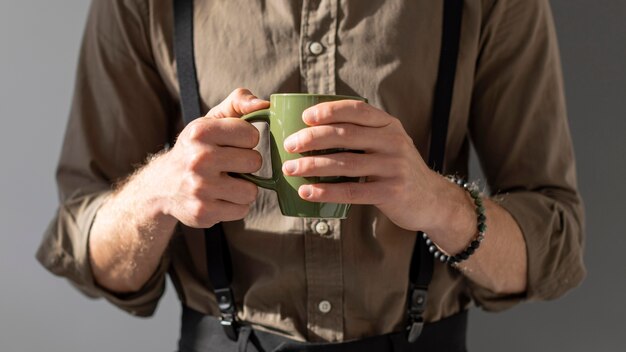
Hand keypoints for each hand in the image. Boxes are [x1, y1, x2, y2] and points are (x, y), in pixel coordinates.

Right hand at [156, 88, 268, 227]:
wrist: (163, 186)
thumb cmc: (197, 149)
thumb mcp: (211, 120)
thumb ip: (238, 102)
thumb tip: (264, 105)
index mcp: (200, 132)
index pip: (251, 135)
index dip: (247, 140)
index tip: (232, 144)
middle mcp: (198, 159)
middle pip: (254, 162)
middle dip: (246, 165)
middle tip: (229, 165)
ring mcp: (200, 188)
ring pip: (251, 190)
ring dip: (243, 188)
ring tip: (226, 183)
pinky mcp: (203, 212)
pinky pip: (242, 210)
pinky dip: (235, 206)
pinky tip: (219, 198)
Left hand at [281, 100, 450, 231]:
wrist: (431, 199)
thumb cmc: (396, 169)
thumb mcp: (387, 143)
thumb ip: (362, 134)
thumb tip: (311, 129)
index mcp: (389, 125)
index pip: (357, 110)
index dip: (329, 111)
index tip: (305, 117)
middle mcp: (393, 142)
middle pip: (346, 135)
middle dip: (312, 138)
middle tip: (289, 144)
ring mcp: (393, 167)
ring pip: (345, 163)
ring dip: (312, 165)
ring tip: (289, 169)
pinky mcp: (391, 192)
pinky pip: (352, 191)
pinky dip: (326, 191)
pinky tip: (307, 192)